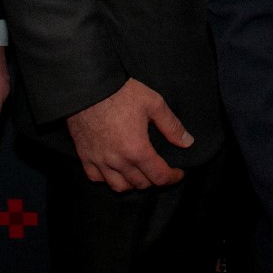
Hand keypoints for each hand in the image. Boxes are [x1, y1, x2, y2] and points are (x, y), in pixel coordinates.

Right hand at [64, 78, 191, 191]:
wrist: (88, 86)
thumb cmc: (120, 92)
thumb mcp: (153, 103)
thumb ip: (171, 125)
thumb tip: (187, 142)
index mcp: (137, 149)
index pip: (159, 176)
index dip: (173, 177)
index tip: (178, 173)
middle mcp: (118, 160)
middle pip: (141, 184)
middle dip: (155, 179)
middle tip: (160, 169)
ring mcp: (99, 160)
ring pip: (119, 186)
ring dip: (133, 184)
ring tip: (140, 173)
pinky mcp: (85, 156)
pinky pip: (97, 178)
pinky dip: (108, 178)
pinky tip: (114, 170)